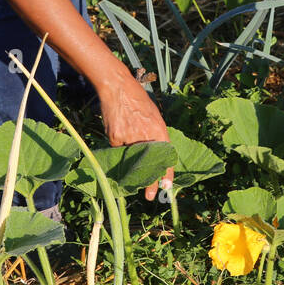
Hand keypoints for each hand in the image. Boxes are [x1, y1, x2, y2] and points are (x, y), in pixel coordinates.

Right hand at [98, 71, 174, 200]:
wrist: (118, 88)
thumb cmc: (138, 100)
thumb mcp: (154, 116)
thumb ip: (155, 134)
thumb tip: (156, 153)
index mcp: (159, 130)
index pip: (166, 157)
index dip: (167, 174)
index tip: (167, 187)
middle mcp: (146, 136)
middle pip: (149, 165)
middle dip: (149, 182)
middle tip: (149, 196)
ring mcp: (130, 138)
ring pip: (132, 159)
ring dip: (132, 166)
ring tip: (132, 172)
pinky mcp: (116, 138)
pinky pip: (119, 150)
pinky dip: (119, 148)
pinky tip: (119, 135)